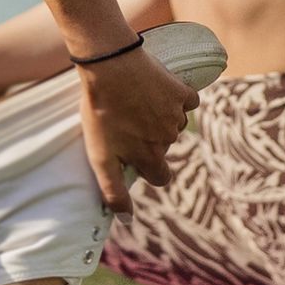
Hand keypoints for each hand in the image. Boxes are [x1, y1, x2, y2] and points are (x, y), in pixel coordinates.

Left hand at [74, 44, 196, 201]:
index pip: (161, 177)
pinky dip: (173, 96)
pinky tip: (153, 88)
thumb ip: (113, 191)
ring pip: (174, 124)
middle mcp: (170, 139)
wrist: (110, 64)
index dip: (147, 167)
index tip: (133, 151)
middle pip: (165, 147)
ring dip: (159, 116)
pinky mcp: (182, 92)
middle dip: (150, 138)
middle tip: (126, 119)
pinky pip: (185, 100)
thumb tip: (126, 220)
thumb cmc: (101, 111)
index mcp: (151, 157)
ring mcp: (178, 115)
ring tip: (135, 101)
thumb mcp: (99, 156)